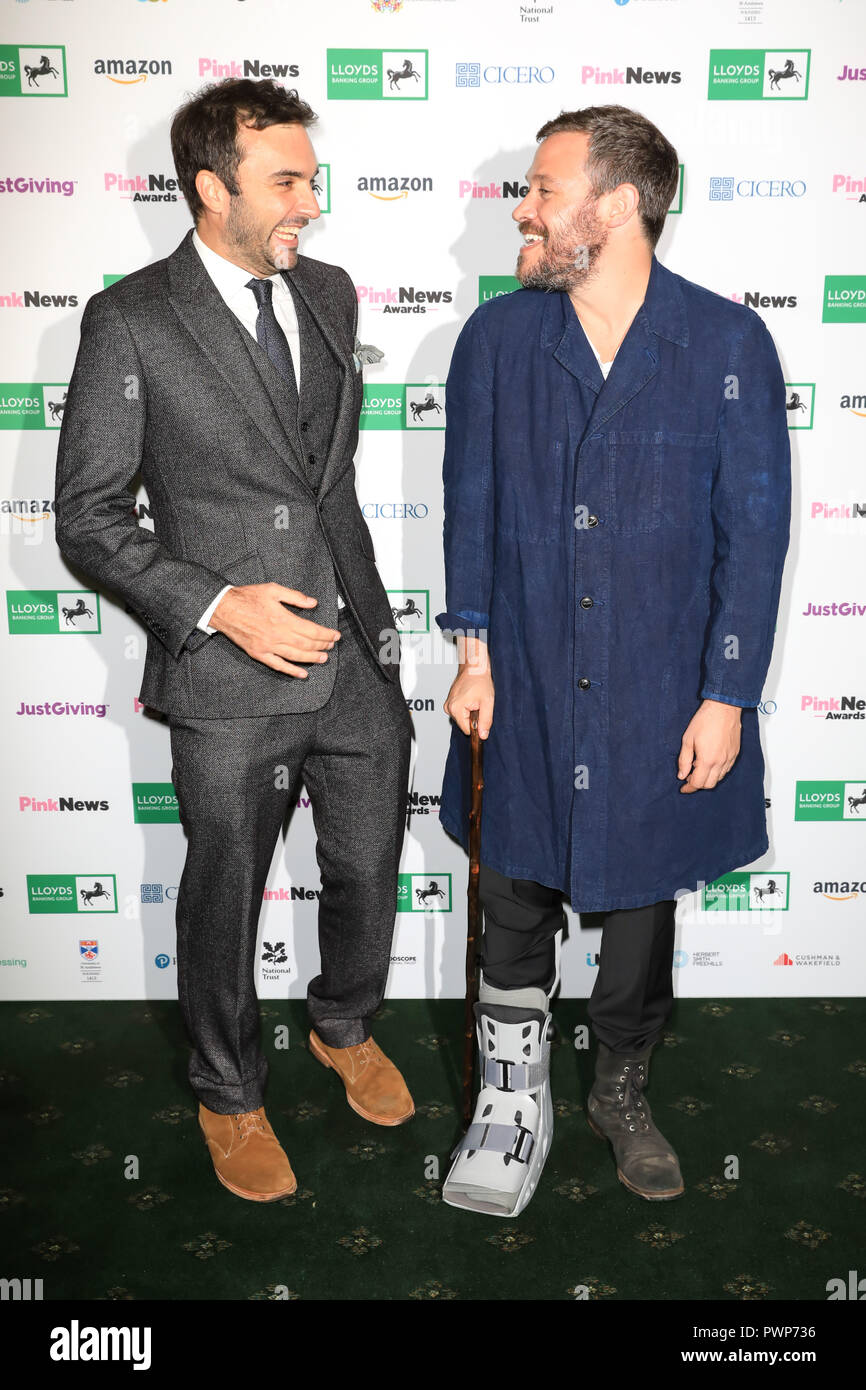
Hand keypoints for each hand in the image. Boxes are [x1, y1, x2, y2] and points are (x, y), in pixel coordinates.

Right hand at [210, 583, 339, 677]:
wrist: (223, 608)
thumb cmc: (247, 597)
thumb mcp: (272, 589)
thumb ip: (294, 596)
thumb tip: (313, 603)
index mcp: (282, 618)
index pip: (311, 630)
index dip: (325, 634)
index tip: (335, 635)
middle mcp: (276, 635)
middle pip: (306, 644)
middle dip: (322, 645)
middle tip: (331, 645)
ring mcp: (267, 646)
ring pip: (295, 656)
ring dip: (312, 658)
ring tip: (323, 658)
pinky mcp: (258, 654)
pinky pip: (278, 665)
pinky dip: (291, 671)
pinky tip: (303, 674)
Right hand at [444, 639, 494, 736]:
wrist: (474, 667)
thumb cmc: (480, 680)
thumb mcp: (487, 702)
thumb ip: (485, 720)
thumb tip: (483, 735)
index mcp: (455, 708)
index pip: (466, 730)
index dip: (476, 726)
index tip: (481, 716)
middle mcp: (449, 707)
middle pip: (464, 724)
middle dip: (473, 717)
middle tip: (479, 704)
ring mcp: (448, 704)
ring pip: (462, 718)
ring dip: (470, 712)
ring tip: (475, 699)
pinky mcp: (450, 701)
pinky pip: (460, 711)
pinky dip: (467, 707)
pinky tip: (471, 698)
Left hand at [677, 699, 741, 791]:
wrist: (724, 708)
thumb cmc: (705, 720)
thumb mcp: (688, 739)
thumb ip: (684, 760)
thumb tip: (682, 775)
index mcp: (707, 760)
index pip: (698, 783)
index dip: (689, 788)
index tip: (683, 787)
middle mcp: (721, 762)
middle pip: (709, 784)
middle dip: (698, 785)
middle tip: (689, 777)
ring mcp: (730, 759)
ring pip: (719, 778)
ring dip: (708, 778)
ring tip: (698, 768)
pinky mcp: (735, 754)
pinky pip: (726, 770)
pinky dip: (717, 772)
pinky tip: (710, 763)